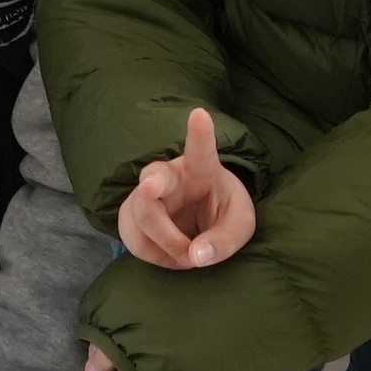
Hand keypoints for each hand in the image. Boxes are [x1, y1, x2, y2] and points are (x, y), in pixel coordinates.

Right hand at [114, 106, 256, 269]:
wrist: (198, 224)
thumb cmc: (222, 214)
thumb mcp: (239, 225)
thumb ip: (225, 240)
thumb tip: (197, 256)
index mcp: (202, 169)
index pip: (201, 149)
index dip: (199, 133)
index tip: (199, 113)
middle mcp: (170, 176)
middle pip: (155, 175)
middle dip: (152, 182)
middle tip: (151, 188)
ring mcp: (145, 195)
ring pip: (144, 216)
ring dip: (167, 243)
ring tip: (189, 256)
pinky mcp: (131, 216)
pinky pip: (137, 240)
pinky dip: (158, 257)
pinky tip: (172, 254)